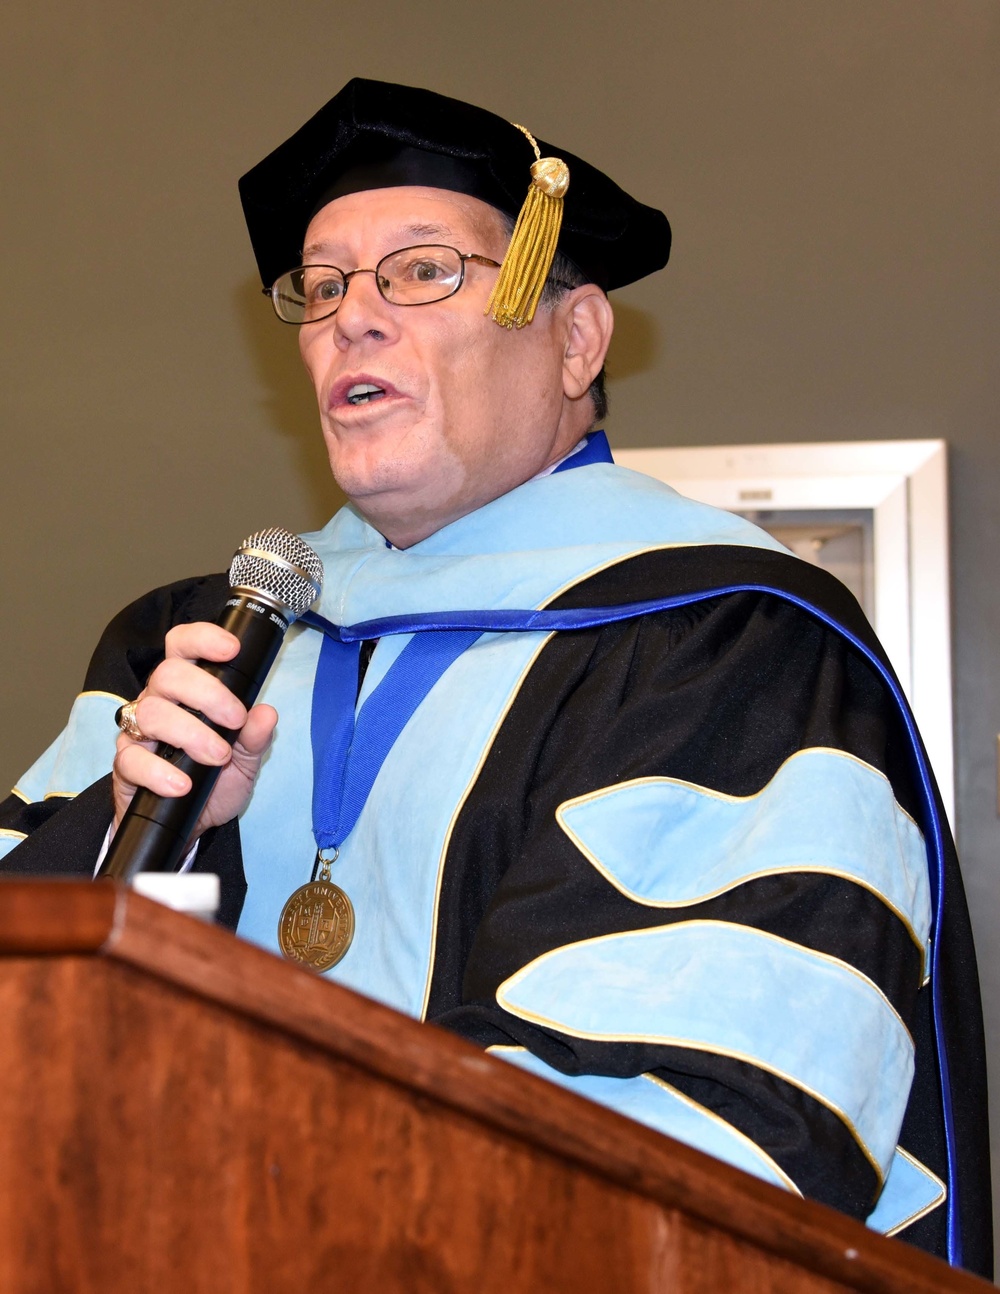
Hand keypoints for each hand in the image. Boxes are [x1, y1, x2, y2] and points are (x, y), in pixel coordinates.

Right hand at [111, 622, 277, 840]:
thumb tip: (267, 714)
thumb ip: (255, 737)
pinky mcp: (126, 765)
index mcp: (186, 689)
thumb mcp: (245, 760)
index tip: (231, 649)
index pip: (182, 647)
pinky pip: (132, 759)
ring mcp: (138, 732)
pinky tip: (183, 784)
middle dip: (208, 693)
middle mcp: (159, 702)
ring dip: (190, 733)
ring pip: (151, 712)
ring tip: (217, 757)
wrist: (189, 825)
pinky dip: (160, 772)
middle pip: (168, 674)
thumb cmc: (213, 781)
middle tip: (234, 720)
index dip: (202, 638)